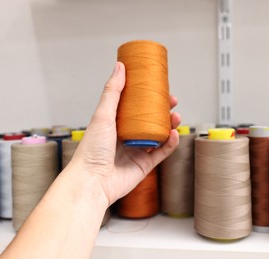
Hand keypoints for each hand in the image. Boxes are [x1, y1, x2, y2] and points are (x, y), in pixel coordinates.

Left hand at [69, 62, 180, 204]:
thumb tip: (120, 66)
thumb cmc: (92, 149)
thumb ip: (113, 91)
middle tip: (172, 100)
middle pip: (149, 120)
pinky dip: (170, 143)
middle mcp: (126, 136)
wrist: (93, 181)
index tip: (158, 86)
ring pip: (158, 135)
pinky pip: (162, 152)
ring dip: (169, 124)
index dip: (147, 96)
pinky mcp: (144, 165)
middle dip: (162, 109)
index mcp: (115, 123)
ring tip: (176, 116)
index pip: (135, 106)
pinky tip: (174, 133)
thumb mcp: (103, 114)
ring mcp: (136, 151)